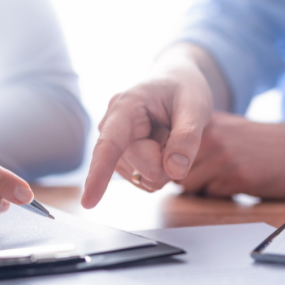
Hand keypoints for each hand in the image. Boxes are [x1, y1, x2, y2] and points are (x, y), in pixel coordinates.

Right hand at [82, 44, 218, 207]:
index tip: (88, 202)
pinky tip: (163, 145)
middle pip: (143, 167)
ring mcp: (117, 147)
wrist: (175, 82)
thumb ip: (187, 137)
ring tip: (168, 134)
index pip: (109, 144)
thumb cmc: (183, 88)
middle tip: (176, 129)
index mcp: (125, 107)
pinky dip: (163, 169)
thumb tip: (173, 171)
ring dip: (166, 164)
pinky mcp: (124, 161)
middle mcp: (112, 127)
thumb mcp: (195, 105)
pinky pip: (147, 181)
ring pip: (144, 177)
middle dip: (168, 157)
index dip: (99, 173)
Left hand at [177, 112, 284, 198]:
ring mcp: (222, 155)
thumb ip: (201, 140)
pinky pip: (210, 195)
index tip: (176, 167)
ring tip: (223, 182)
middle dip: (182, 178)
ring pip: (187, 184)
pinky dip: (220, 196)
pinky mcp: (237, 176)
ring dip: (200, 189)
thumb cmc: (268, 145)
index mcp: (206, 122)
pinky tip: (239, 186)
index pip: (165, 146)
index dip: (169, 162)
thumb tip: (168, 160)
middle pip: (172, 167)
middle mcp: (210, 135)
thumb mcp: (229, 130)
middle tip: (204, 180)